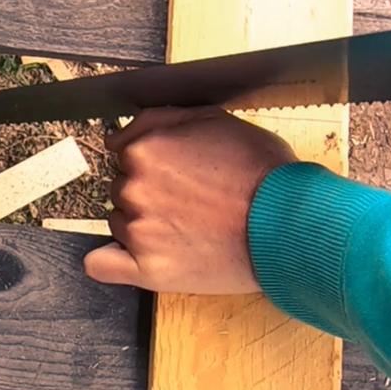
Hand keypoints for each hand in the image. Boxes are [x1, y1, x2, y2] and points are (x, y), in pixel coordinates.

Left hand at [83, 107, 297, 293]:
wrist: (290, 223)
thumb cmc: (262, 171)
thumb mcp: (215, 119)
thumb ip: (160, 119)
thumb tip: (119, 131)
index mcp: (144, 149)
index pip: (124, 153)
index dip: (153, 162)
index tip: (177, 174)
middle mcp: (133, 188)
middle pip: (122, 188)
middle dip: (148, 193)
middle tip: (190, 202)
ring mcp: (138, 231)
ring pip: (119, 223)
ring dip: (142, 225)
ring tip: (188, 228)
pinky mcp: (147, 270)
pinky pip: (101, 265)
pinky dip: (110, 261)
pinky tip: (132, 257)